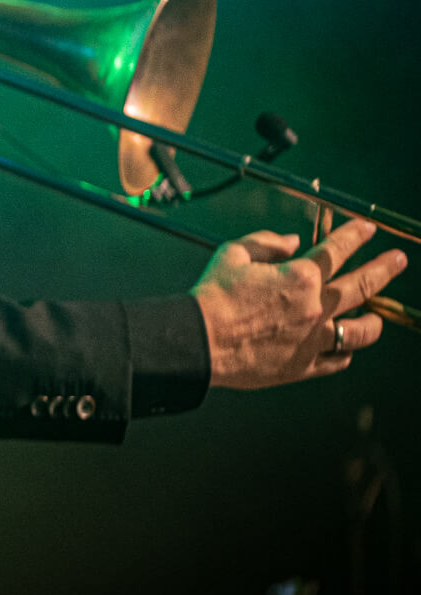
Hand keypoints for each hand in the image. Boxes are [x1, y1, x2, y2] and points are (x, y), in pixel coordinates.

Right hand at [193, 219, 406, 388]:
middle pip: (362, 286)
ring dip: (374, 321)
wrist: (198, 341)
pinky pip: (337, 360)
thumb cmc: (211, 297)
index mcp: (299, 277)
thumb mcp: (232, 254)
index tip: (367, 229)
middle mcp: (314, 307)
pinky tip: (344, 346)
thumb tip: (292, 242)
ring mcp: (313, 339)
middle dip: (384, 269)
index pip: (337, 250)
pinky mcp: (304, 365)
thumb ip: (266, 242)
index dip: (355, 235)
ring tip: (378, 316)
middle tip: (397, 260)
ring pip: (360, 330)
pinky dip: (344, 352)